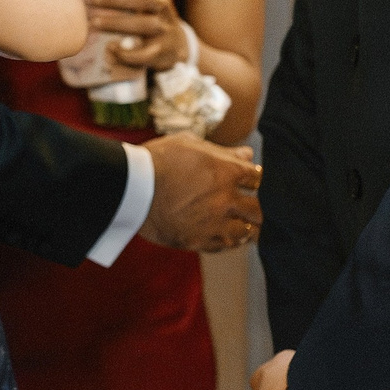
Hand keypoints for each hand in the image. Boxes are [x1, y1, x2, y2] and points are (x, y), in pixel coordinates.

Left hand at [86, 0, 187, 70]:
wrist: (178, 47)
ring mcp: (163, 31)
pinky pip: (144, 54)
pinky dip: (127, 53)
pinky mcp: (159, 53)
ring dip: (116, 23)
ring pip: (143, 25)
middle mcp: (163, 10)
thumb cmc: (156, 17)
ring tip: (94, 23)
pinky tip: (112, 47)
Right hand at [138, 134, 262, 250]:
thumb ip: (222, 151)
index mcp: (226, 172)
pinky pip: (225, 245)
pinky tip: (226, 233)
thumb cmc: (156, 160)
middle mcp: (226, 200)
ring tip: (243, 222)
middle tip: (254, 206)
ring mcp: (214, 223)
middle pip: (261, 210)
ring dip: (247, 226)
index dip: (256, 179)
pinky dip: (229, 240)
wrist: (128, 188)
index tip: (250, 180)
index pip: (259, 179)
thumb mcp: (189, 144)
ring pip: (248, 232)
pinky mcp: (199, 241)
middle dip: (259, 206)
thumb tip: (248, 155)